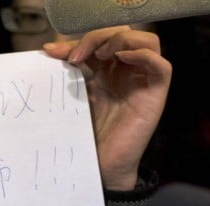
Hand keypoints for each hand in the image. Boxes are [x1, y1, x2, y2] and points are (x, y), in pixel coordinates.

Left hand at [44, 26, 171, 190]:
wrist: (99, 166)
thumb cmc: (89, 136)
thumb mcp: (75, 98)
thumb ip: (69, 74)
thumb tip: (47, 50)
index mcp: (108, 72)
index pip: (100, 41)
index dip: (78, 41)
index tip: (52, 53)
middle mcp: (128, 73)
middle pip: (123, 35)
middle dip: (97, 38)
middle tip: (75, 56)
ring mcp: (143, 82)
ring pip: (148, 41)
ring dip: (121, 40)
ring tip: (100, 55)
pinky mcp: (156, 96)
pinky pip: (162, 66)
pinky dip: (143, 55)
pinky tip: (122, 59)